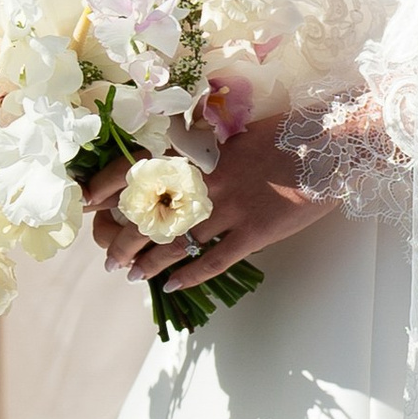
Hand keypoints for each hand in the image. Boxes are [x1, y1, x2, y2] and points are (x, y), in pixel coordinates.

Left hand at [87, 128, 328, 294]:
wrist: (332, 143)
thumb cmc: (286, 133)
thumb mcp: (234, 133)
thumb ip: (203, 152)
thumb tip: (174, 168)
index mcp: (198, 151)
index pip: (134, 169)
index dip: (104, 189)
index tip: (85, 204)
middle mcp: (205, 180)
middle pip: (147, 214)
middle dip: (122, 239)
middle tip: (110, 258)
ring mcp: (230, 208)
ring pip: (173, 241)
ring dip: (147, 261)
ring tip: (131, 275)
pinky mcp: (254, 232)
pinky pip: (213, 260)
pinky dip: (189, 275)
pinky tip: (171, 285)